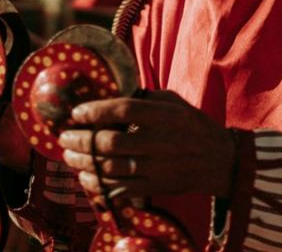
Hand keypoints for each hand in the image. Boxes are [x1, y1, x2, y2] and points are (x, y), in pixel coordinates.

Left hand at [58, 90, 235, 198]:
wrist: (218, 159)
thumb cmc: (192, 124)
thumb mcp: (173, 101)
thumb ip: (145, 97)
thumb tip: (113, 94)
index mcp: (162, 115)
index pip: (122, 110)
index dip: (95, 111)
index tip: (76, 113)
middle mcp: (158, 141)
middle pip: (109, 142)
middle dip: (80, 140)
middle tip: (64, 137)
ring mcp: (156, 166)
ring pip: (110, 167)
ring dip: (83, 163)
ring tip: (69, 156)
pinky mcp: (155, 186)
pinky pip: (119, 188)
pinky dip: (98, 184)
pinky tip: (86, 177)